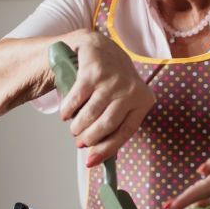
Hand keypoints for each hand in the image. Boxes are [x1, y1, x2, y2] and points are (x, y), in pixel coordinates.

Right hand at [61, 32, 155, 167]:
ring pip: (91, 114)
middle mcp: (131, 90)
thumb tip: (98, 156)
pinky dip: (68, 110)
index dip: (107, 149)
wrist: (100, 46)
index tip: (91, 161)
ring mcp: (112, 80)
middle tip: (80, 142)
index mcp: (143, 100)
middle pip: (107, 125)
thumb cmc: (112, 81)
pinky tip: (66, 115)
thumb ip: (116, 124)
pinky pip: (76, 99)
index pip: (126, 131)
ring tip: (74, 129)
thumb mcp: (122, 100)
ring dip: (78, 126)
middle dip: (90, 138)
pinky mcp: (93, 72)